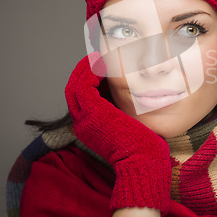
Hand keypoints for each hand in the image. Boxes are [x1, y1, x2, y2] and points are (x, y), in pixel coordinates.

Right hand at [65, 52, 171, 215]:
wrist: (142, 160)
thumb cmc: (143, 147)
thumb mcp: (128, 127)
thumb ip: (123, 113)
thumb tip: (131, 99)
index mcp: (90, 128)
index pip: (83, 100)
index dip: (89, 83)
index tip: (100, 70)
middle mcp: (82, 124)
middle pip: (74, 91)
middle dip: (82, 73)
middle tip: (93, 59)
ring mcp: (84, 119)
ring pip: (76, 86)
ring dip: (85, 69)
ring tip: (97, 57)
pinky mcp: (91, 112)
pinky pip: (83, 85)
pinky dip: (89, 72)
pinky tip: (101, 63)